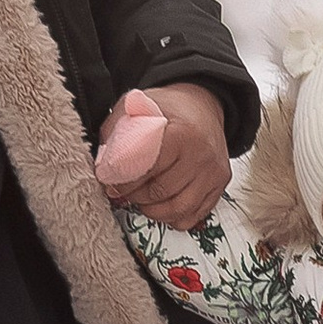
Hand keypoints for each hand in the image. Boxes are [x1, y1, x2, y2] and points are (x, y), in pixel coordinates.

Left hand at [97, 79, 230, 224]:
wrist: (201, 106)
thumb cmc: (168, 109)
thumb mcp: (137, 108)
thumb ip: (117, 132)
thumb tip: (104, 166)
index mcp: (182, 133)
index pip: (147, 167)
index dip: (124, 178)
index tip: (110, 180)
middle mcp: (202, 155)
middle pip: (160, 191)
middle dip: (134, 195)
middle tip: (122, 189)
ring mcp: (212, 173)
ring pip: (177, 209)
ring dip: (152, 210)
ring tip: (140, 198)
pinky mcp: (218, 186)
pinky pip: (192, 216)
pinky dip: (172, 217)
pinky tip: (161, 204)